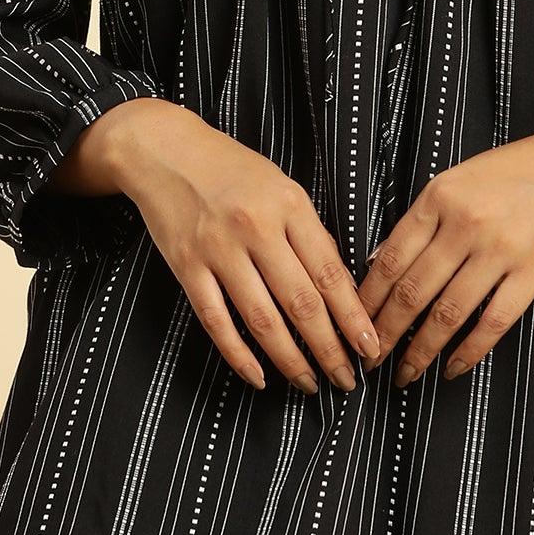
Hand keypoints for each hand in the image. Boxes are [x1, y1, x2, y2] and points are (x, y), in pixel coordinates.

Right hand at [62, 99, 380, 393]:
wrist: (163, 150)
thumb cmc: (231, 168)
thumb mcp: (281, 186)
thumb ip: (308, 232)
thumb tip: (340, 287)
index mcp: (288, 204)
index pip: (329, 272)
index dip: (353, 316)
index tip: (370, 347)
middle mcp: (256, 227)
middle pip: (301, 302)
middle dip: (329, 348)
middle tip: (348, 380)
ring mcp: (218, 249)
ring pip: (262, 319)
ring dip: (290, 360)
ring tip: (310, 384)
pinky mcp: (186, 267)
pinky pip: (216, 321)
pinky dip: (239, 355)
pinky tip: (259, 378)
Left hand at [356, 105, 533, 388]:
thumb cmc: (523, 166)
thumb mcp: (463, 176)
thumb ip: (424, 215)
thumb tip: (382, 259)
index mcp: (441, 195)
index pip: (392, 257)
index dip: (368, 298)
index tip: (353, 322)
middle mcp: (465, 222)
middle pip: (412, 291)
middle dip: (385, 333)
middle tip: (368, 360)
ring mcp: (501, 249)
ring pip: (447, 313)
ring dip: (420, 350)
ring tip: (404, 373)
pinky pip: (493, 321)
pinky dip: (468, 351)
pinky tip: (452, 369)